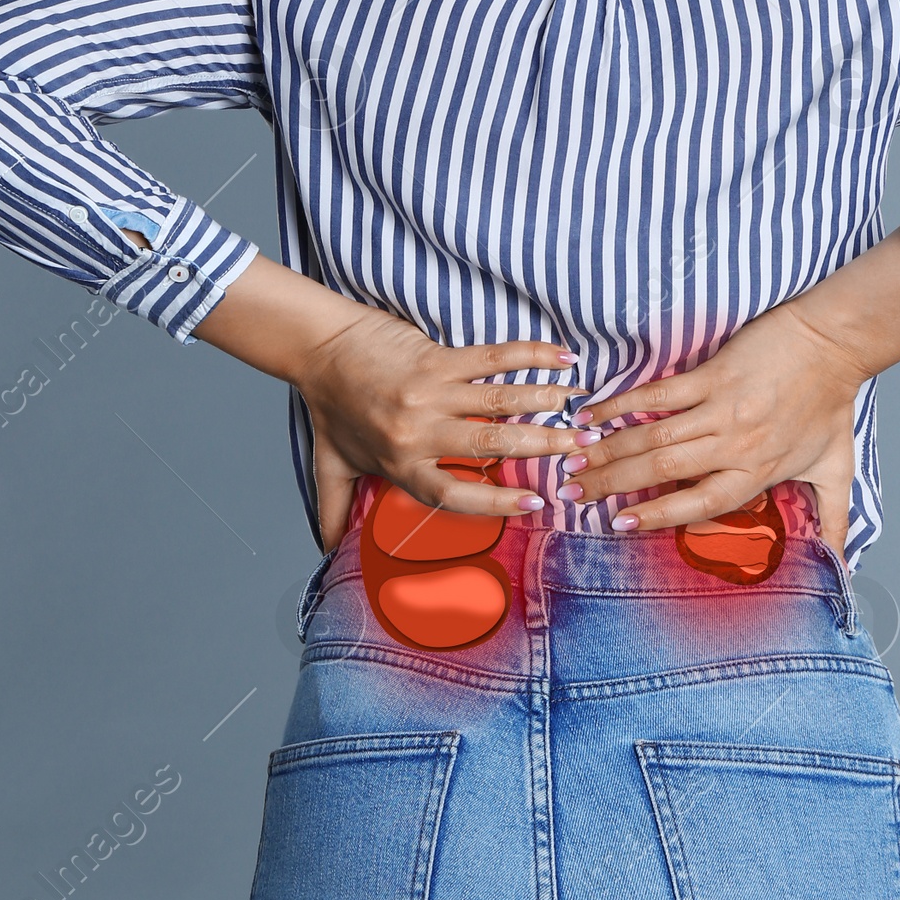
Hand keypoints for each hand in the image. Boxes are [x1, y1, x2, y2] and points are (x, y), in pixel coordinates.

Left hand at [295, 311, 586, 548]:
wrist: (318, 348)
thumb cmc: (330, 408)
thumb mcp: (331, 466)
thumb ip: (334, 510)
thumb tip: (328, 551)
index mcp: (400, 464)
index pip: (455, 493)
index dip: (497, 503)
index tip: (536, 503)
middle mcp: (417, 431)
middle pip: (491, 443)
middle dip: (542, 446)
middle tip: (580, 449)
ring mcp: (428, 391)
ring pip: (499, 400)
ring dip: (545, 402)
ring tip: (578, 409)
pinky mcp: (435, 357)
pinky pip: (492, 358)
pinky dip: (531, 355)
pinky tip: (562, 359)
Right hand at [569, 224, 899, 543]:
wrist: (835, 344)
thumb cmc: (831, 404)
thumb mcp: (836, 469)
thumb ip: (834, 519)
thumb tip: (842, 565)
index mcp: (758, 472)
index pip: (698, 504)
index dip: (655, 516)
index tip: (618, 523)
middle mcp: (736, 445)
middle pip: (663, 473)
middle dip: (611, 484)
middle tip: (572, 493)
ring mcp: (722, 408)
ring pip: (654, 438)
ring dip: (609, 450)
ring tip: (573, 461)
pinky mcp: (713, 374)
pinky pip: (659, 395)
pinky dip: (623, 404)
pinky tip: (594, 414)